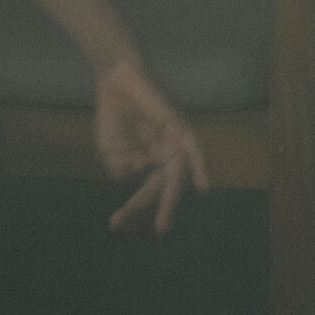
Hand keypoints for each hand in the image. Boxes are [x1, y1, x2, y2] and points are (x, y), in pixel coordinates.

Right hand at [94, 59, 211, 234]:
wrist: (114, 83)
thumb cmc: (113, 116)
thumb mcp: (111, 152)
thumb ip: (121, 169)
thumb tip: (135, 179)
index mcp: (151, 163)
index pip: (146, 191)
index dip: (132, 209)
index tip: (115, 224)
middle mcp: (166, 155)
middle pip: (166, 187)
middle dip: (162, 209)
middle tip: (161, 231)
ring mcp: (174, 142)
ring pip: (178, 174)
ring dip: (173, 197)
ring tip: (167, 220)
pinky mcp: (180, 127)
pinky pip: (194, 148)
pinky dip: (200, 166)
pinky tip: (204, 187)